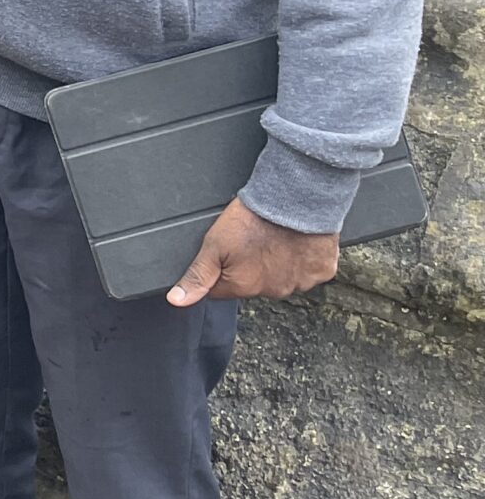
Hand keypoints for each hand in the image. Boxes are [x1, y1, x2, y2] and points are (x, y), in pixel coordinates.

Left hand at [165, 198, 338, 305]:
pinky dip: (304, 258)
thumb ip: (197, 276)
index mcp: (244, 287)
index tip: (227, 252)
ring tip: (275, 238)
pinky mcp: (322, 271)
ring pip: (283, 278)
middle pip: (254, 284)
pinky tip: (297, 240)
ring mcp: (301, 283)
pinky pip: (310, 270)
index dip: (220, 269)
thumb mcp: (213, 244)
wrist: (294, 198)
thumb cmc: (252, 218)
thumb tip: (176, 301)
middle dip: (250, 267)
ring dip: (279, 263)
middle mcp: (273, 291)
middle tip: (252, 240)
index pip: (222, 289)